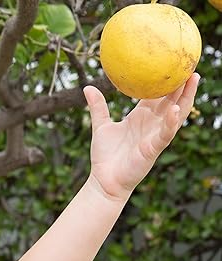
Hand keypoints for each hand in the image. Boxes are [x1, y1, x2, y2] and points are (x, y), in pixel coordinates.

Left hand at [83, 73, 199, 202]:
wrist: (103, 180)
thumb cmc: (105, 156)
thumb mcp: (101, 127)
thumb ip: (98, 107)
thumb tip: (87, 88)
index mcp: (140, 117)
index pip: (157, 94)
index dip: (165, 79)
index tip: (172, 60)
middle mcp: (151, 124)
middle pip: (171, 99)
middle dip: (181, 83)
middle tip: (189, 63)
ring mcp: (155, 135)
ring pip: (175, 113)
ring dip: (186, 97)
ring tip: (192, 79)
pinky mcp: (153, 148)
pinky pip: (165, 134)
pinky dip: (171, 122)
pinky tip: (174, 110)